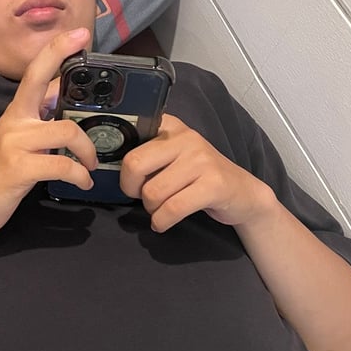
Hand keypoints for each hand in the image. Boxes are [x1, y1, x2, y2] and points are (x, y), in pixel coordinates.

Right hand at [0, 28, 98, 238]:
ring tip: (90, 168)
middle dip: (84, 112)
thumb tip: (62, 93)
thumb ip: (38, 117)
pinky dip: (79, 175)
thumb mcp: (18, 139)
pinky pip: (62, 165)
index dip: (58, 49)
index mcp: (16, 112)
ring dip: (87, 153)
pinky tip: (82, 183)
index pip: (35, 71)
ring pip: (67, 131)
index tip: (81, 34)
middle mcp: (14, 121)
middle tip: (101, 135)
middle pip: (52, 93)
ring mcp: (15, 144)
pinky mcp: (19, 169)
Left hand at [120, 115, 274, 232]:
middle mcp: (186, 137)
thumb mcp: (173, 157)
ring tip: (160, 210)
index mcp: (170, 127)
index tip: (125, 176)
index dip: (118, 160)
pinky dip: (162, 222)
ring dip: (151, 209)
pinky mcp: (213, 184)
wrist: (243, 193)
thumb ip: (146, 155)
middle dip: (130, 188)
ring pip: (152, 192)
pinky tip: (163, 223)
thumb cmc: (199, 177)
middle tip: (140, 196)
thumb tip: (108, 166)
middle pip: (134, 164)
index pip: (130, 134)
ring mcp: (201, 160)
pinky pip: (172, 208)